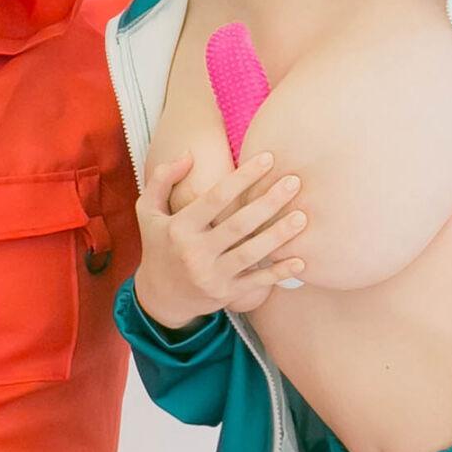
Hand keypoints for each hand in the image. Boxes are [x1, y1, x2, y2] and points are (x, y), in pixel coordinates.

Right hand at [133, 152, 304, 331]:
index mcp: (179, 228)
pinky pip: (256, 283)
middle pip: (239, 224)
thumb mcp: (148, 211)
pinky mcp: (225, 294)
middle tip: (294, 182)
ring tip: (302, 217)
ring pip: (251, 253)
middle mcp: (195, 252)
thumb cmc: (160, 245)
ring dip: (279, 235)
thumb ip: (162, 179)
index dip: (243, 177)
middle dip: (269, 202)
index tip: (268, 158)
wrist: (160, 297)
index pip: (215, 198)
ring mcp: (211, 276)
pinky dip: (279, 273)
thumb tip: (188, 154)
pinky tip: (301, 261)